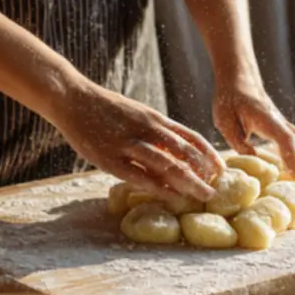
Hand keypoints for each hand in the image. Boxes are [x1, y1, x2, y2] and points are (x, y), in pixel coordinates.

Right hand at [51, 79, 223, 200]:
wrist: (73, 98)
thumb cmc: (107, 109)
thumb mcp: (138, 114)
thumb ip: (157, 132)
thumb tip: (178, 152)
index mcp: (155, 119)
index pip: (191, 138)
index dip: (208, 155)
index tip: (221, 170)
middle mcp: (146, 130)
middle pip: (183, 154)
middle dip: (202, 174)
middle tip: (215, 191)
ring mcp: (128, 144)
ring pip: (165, 164)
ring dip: (187, 182)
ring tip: (201, 196)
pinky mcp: (109, 157)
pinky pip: (138, 174)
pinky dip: (157, 186)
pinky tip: (171, 196)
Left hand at [213, 75, 294, 178]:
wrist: (237, 80)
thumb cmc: (229, 100)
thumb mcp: (226, 122)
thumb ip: (238, 141)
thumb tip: (252, 160)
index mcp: (266, 119)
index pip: (286, 139)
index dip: (293, 158)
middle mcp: (278, 120)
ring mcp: (280, 121)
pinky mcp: (278, 123)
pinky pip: (293, 138)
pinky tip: (294, 164)